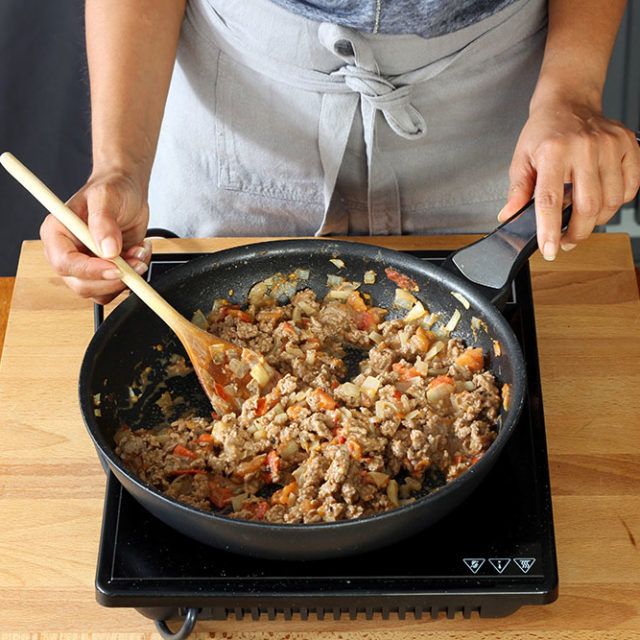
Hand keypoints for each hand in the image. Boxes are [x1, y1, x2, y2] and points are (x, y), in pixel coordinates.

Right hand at [40, 169, 150, 303]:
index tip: (116, 267)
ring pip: (100, 292)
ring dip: (126, 278)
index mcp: (57, 233)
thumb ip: (104, 222)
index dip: (90, 270)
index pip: (65, 263)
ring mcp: (86, 265)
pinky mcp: (104, 271)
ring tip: (139, 252)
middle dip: (113, 279)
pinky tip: (139, 255)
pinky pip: (115, 288)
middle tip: (136, 262)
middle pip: (81, 284)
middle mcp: (68, 252)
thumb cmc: (112, 189)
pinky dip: (133, 277)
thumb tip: (108, 250)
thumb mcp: (107, 197)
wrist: (128, 193)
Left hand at [498, 101, 639, 259]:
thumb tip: (509, 216)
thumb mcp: (521, 159)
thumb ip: (517, 191)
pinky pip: (630, 188)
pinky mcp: (628, 146)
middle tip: (566, 241)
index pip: (550, 200)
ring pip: (611, 202)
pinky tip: (600, 201)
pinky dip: (617, 203)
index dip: (550, 230)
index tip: (549, 249)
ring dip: (596, 221)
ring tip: (581, 220)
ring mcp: (610, 146)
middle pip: (587, 207)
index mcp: (553, 151)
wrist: (569, 101)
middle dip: (576, 233)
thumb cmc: (544, 131)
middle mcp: (584, 148)